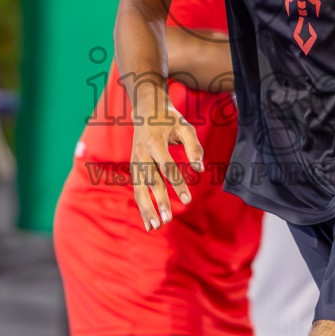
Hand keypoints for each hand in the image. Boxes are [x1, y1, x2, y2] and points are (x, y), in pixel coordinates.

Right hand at [128, 87, 203, 231]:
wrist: (146, 108)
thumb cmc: (169, 118)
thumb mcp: (185, 126)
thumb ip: (194, 147)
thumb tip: (200, 169)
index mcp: (154, 143)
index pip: (168, 168)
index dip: (178, 184)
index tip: (188, 200)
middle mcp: (141, 154)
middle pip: (150, 181)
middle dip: (159, 201)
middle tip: (168, 220)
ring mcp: (135, 162)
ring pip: (139, 189)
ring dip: (146, 209)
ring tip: (155, 227)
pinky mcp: (134, 168)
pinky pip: (138, 190)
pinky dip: (142, 206)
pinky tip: (148, 223)